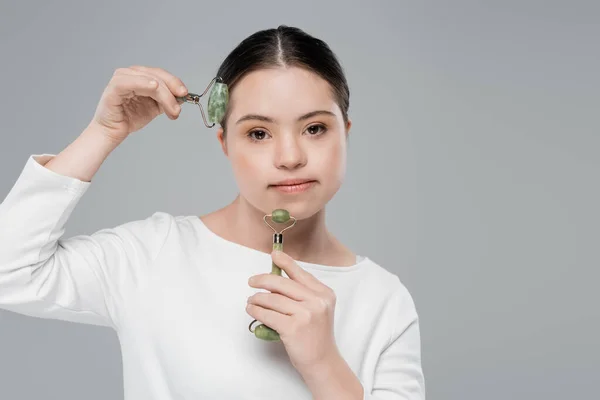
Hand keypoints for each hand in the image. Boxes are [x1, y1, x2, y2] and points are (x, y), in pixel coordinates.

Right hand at [90, 65, 187, 143]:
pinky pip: (130, 82)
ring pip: (149, 80)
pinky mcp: (114, 87)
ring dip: (165, 95)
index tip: (185, 94)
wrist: (112, 131)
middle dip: (172, 91)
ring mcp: (122, 78)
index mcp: (141, 76)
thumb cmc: (130, 118)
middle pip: (157, 76)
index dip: (175, 82)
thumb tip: (183, 96)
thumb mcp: (155, 107)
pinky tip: (154, 87)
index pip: (161, 74)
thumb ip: (167, 100)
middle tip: (179, 106)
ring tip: (172, 110)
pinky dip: (144, 83)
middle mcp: (131, 73)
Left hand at [247, 250, 338, 373]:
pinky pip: (268, 315)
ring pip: (272, 299)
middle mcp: (317, 301)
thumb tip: (275, 279)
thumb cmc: (315, 335)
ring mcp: (306, 314)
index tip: (274, 255)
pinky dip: (256, 311)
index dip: (286, 262)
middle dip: (263, 280)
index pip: (301, 273)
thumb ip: (302, 293)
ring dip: (257, 299)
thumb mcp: (317, 309)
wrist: (322, 361)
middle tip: (252, 281)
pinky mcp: (293, 328)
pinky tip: (252, 310)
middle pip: (283, 283)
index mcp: (324, 293)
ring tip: (251, 301)